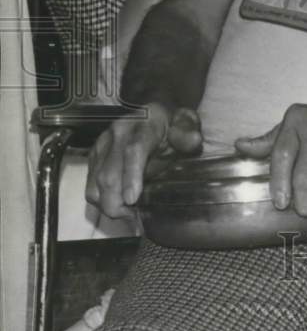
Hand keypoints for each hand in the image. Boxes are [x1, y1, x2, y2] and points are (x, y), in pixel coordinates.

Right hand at [86, 104, 202, 217]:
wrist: (152, 112)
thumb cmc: (171, 123)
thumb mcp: (186, 122)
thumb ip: (188, 131)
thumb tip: (192, 140)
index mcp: (143, 124)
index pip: (133, 150)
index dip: (130, 176)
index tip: (132, 200)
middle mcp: (117, 133)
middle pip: (108, 174)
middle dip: (117, 202)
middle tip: (135, 218)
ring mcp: (102, 146)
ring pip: (95, 185)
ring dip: (109, 206)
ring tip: (128, 215)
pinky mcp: (93, 157)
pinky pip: (90, 187)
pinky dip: (101, 202)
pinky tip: (119, 207)